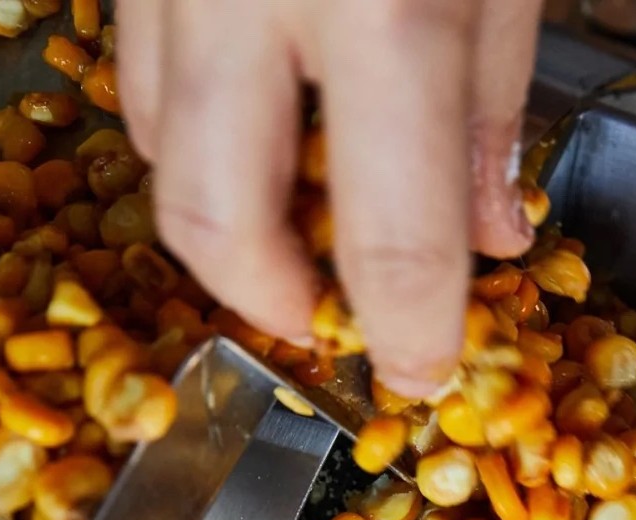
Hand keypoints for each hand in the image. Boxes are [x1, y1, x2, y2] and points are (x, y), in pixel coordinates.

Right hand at [118, 0, 542, 397]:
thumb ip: (496, 98)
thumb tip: (489, 236)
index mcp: (380, 7)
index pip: (391, 240)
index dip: (410, 330)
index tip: (421, 367)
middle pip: (215, 220)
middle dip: (270, 299)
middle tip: (327, 316)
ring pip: (157, 149)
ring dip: (224, 216)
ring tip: (301, 220)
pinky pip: (138, 72)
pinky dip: (193, 130)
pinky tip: (258, 127)